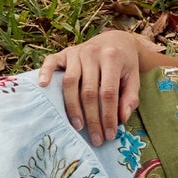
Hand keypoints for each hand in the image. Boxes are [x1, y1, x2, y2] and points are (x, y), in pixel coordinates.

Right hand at [38, 30, 145, 144]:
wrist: (115, 40)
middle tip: (96, 138)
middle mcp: (92, 53)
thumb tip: (122, 118)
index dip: (108, 115)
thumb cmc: (124, 63)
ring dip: (72, 107)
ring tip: (78, 126)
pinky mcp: (64, 53)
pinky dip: (45, 73)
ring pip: (70, 82)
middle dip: (92, 118)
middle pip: (88, 91)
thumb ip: (130, 97)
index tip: (109, 134)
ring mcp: (76, 52)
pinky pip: (51, 62)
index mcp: (112, 58)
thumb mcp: (133, 77)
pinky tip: (43, 86)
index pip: (108, 92)